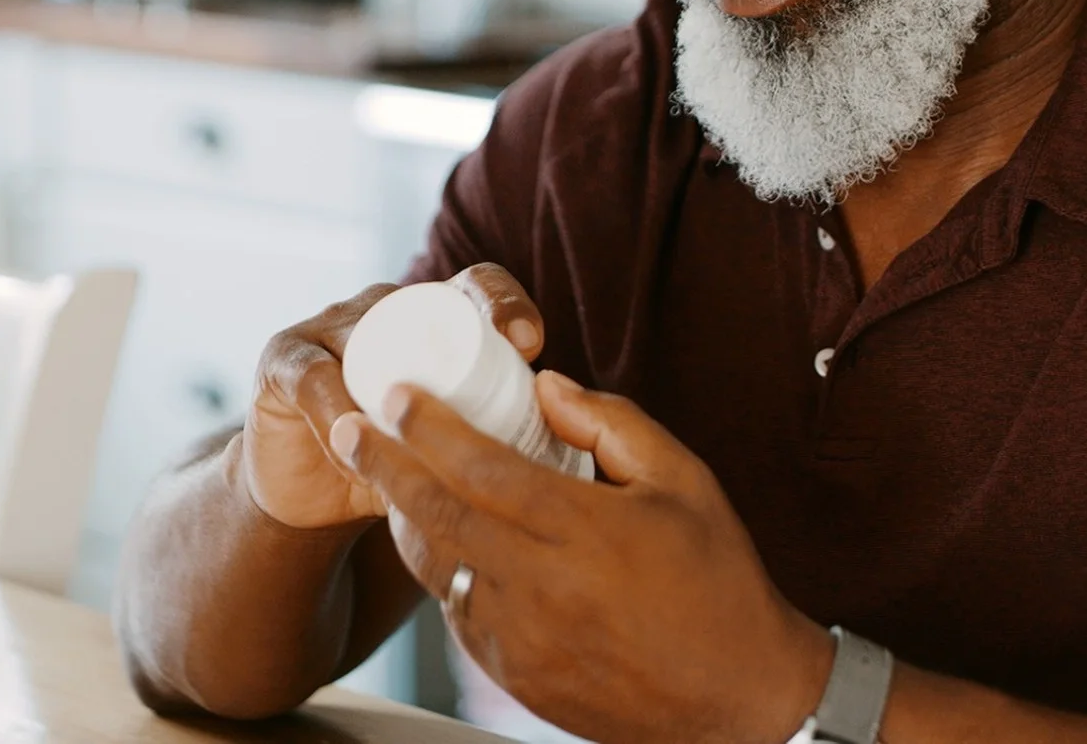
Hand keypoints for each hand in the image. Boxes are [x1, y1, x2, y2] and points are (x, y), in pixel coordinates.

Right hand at [242, 264, 544, 532]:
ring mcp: (330, 327)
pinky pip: (315, 380)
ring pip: (370, 341)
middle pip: (425, 302)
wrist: (313, 498)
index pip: (477, 286)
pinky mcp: (284, 360)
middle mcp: (384, 308)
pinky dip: (339, 418)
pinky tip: (357, 451)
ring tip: (422, 439)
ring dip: (396, 390)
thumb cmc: (401, 466)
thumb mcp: (458, 448)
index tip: (533, 345)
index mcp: (434, 318)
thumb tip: (578, 455)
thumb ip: (503, 438)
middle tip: (495, 375)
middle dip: (461, 331)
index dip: (505, 303)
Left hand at [332, 371, 830, 743]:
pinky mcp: (516, 677)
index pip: (483, 469)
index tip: (398, 395)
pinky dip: (442, 573)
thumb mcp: (683, 481)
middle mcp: (543, 586)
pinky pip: (459, 614)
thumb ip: (612, 424)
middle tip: (346, 429)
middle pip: (437, 516)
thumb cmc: (718, 580)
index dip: (430, 428)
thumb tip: (545, 386)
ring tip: (382, 479)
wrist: (739, 699)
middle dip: (384, 466)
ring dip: (404, 521)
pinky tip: (441, 543)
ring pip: (437, 570)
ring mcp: (523, 639)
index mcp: (585, 531)